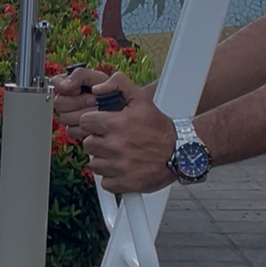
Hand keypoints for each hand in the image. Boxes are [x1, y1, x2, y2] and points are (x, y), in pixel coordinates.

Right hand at [52, 64, 121, 129]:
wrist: (127, 112)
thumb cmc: (115, 93)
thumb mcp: (100, 78)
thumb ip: (81, 75)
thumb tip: (65, 84)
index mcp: (73, 84)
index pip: (55, 83)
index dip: (63, 86)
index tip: (77, 89)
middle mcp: (69, 100)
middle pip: (59, 102)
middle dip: (77, 102)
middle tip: (93, 101)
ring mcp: (72, 116)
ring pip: (64, 117)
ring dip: (82, 115)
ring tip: (97, 111)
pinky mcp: (77, 130)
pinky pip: (71, 130)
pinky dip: (84, 128)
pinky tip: (95, 124)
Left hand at [78, 73, 177, 192]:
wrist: (181, 152)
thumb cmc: (159, 127)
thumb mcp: (141, 99)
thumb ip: (118, 84)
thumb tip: (97, 88)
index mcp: (116, 124)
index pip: (85, 122)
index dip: (93, 123)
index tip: (102, 126)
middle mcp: (115, 145)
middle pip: (87, 144)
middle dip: (98, 141)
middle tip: (113, 140)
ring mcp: (119, 166)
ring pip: (94, 164)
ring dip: (104, 160)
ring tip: (119, 154)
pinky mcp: (124, 183)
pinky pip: (105, 182)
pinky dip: (112, 177)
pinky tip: (123, 168)